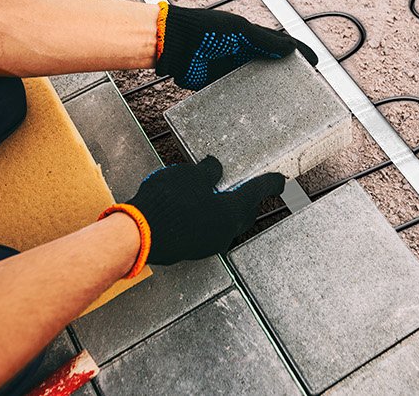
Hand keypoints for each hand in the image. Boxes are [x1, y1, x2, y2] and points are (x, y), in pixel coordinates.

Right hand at [124, 156, 283, 264]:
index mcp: (232, 211)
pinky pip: (206, 231)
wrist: (138, 235)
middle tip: (242, 187)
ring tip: (209, 196)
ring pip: (225, 224)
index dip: (270, 183)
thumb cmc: (167, 204)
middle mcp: (226, 231)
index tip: (280, 181)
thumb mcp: (189, 176)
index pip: (258, 192)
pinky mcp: (192, 250)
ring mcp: (208, 244)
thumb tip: (214, 169)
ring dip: (222, 210)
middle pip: (244, 212)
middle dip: (246, 199)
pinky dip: (205, 220)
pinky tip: (191, 211)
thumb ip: (208, 172)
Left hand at [154, 4, 317, 89]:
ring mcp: (231, 71)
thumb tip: (290, 49)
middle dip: (288, 76)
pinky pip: (237, 96)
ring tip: (288, 105)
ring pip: (256, 84)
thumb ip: (263, 39)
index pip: (280, 45)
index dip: (299, 53)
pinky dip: (248, 103)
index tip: (315, 63)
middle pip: (271, 67)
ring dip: (270, 93)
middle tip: (306, 89)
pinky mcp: (218, 86)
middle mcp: (243, 55)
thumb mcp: (238, 29)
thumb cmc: (204, 29)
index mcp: (250, 38)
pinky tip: (260, 113)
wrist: (173, 44)